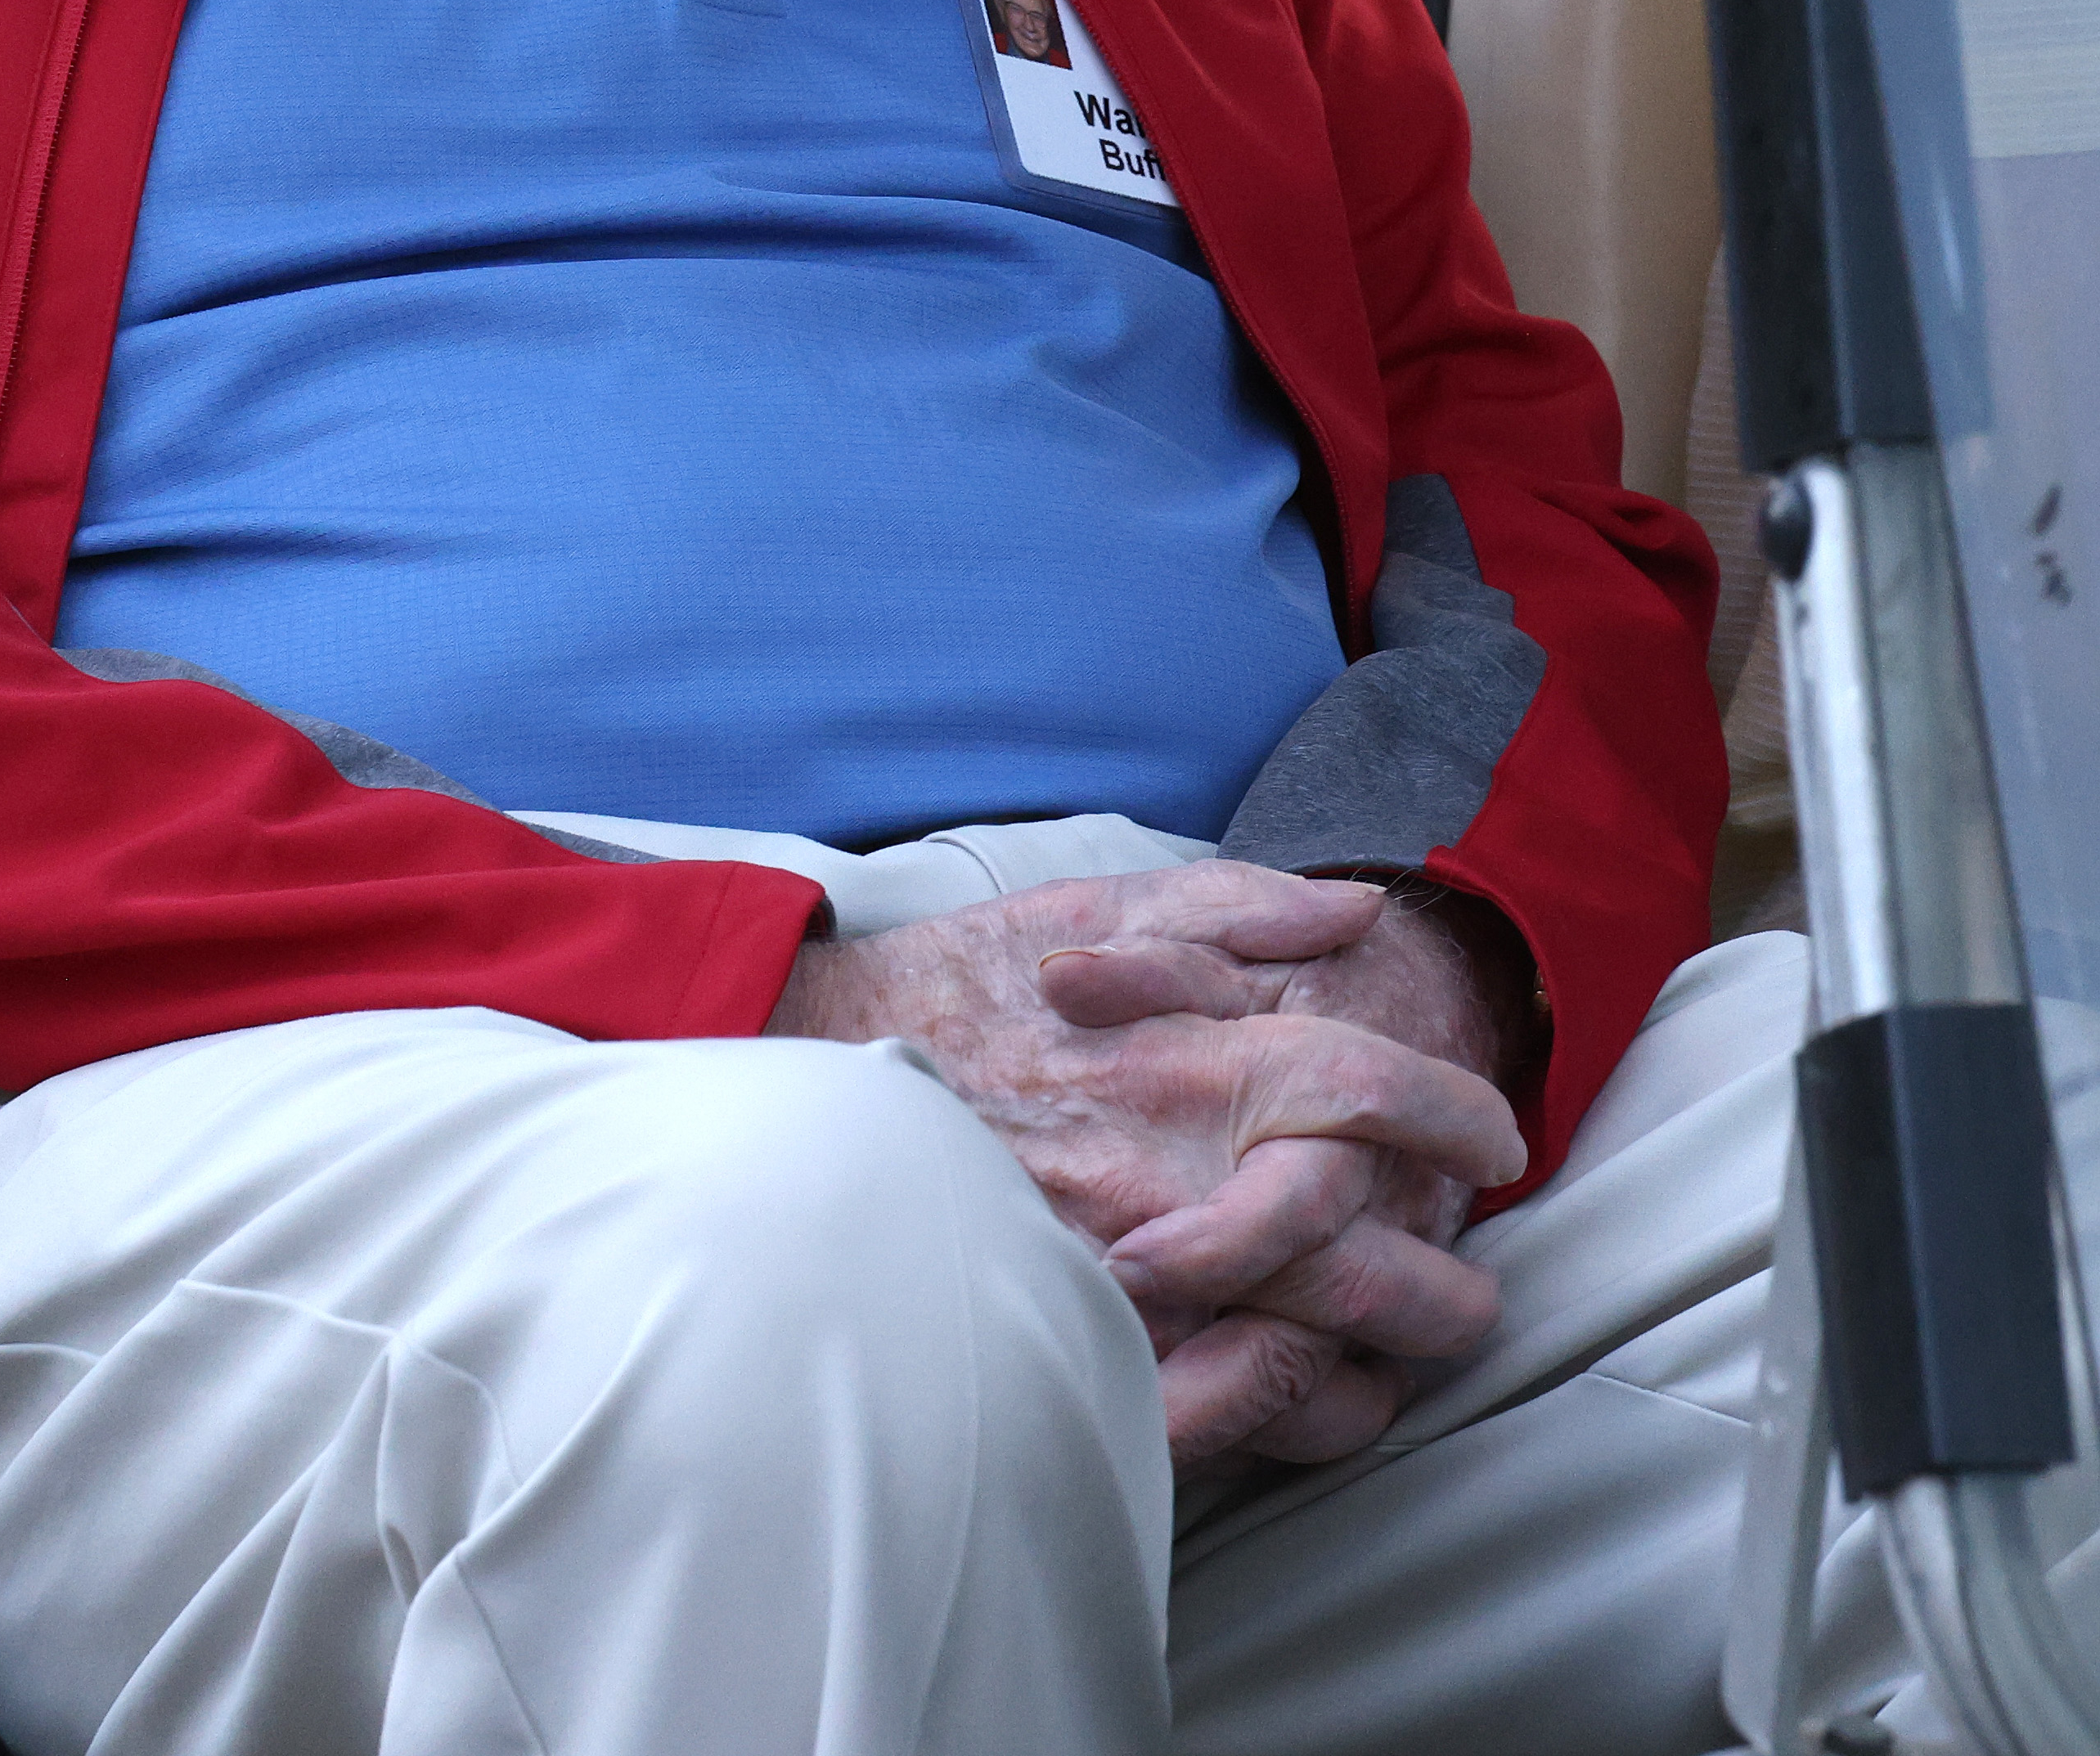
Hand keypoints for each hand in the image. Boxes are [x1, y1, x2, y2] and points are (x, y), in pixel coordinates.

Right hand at [767, 864, 1525, 1470]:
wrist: (825, 1066)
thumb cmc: (969, 987)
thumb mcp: (1101, 906)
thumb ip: (1238, 906)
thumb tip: (1360, 914)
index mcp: (1199, 1055)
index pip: (1374, 1086)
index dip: (1458, 1113)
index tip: (1494, 1138)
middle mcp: (1183, 1167)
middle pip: (1374, 1242)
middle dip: (1453, 1273)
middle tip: (1481, 1277)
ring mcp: (1141, 1268)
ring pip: (1319, 1337)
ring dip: (1396, 1351)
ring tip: (1421, 1347)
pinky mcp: (1091, 1334)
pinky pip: (1229, 1408)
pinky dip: (1301, 1412)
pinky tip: (1331, 1398)